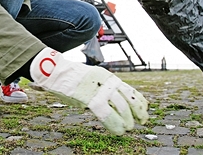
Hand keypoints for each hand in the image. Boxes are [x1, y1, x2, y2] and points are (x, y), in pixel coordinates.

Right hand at [30, 48, 148, 134]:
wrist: (56, 72)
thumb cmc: (72, 79)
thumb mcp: (93, 81)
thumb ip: (103, 89)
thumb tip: (112, 102)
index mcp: (108, 77)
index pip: (129, 89)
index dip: (139, 101)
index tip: (145, 109)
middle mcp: (107, 82)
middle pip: (128, 98)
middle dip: (138, 112)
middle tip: (142, 121)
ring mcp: (99, 89)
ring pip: (121, 106)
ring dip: (127, 119)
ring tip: (128, 127)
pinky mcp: (90, 97)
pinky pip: (107, 113)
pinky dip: (114, 124)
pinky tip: (118, 130)